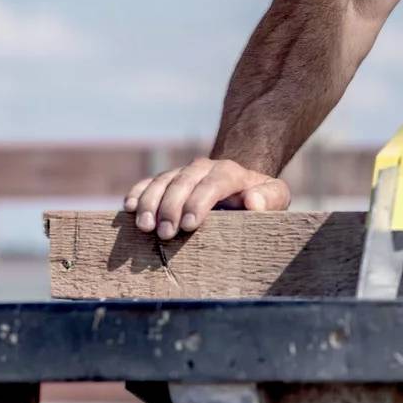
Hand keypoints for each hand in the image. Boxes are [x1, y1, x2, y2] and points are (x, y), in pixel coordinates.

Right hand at [125, 157, 290, 238]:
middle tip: (164, 234)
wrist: (240, 183)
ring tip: (144, 226)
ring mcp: (182, 173)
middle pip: (183, 182)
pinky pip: (148, 183)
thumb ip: (269, 198)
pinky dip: (137, 193)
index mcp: (230, 173)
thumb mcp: (275, 196)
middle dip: (171, 207)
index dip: (199, 202)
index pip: (213, 182)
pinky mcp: (166, 181)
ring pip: (161, 181)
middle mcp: (203, 168)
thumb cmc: (259, 197)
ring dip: (150, 203)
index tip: (189, 225)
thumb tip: (252, 201)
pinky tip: (128, 208)